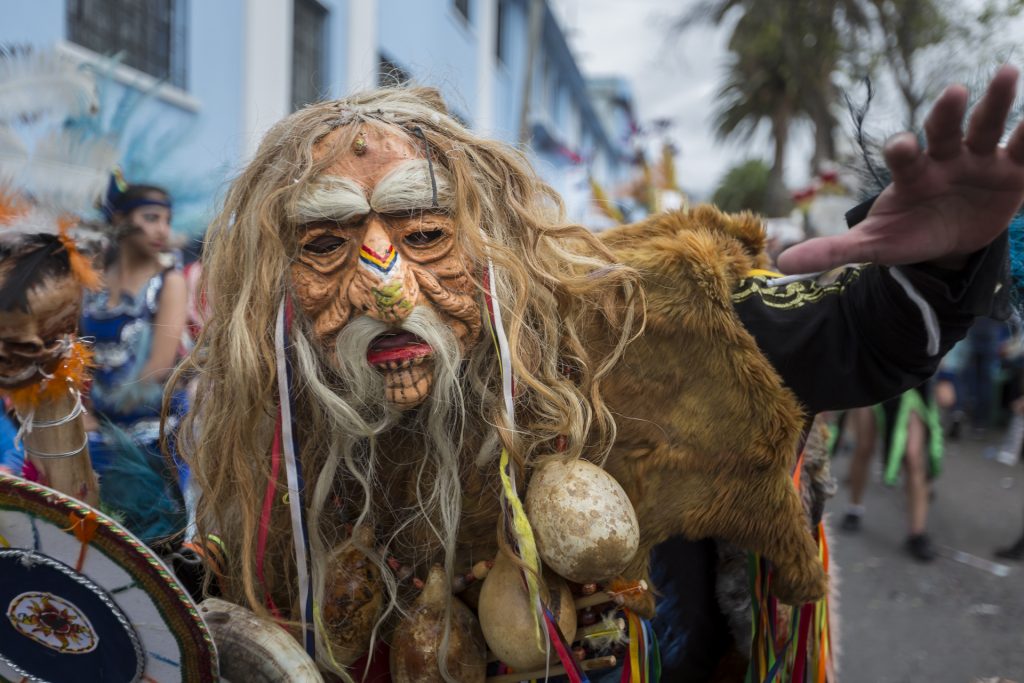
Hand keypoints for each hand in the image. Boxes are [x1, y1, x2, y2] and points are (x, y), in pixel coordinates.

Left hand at [778, 65, 1023, 272]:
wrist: (947, 243)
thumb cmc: (906, 234)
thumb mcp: (874, 245)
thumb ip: (833, 250)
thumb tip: (783, 263)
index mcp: (912, 174)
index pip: (903, 156)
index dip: (901, 150)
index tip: (901, 147)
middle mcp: (944, 158)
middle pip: (944, 130)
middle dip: (947, 112)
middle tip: (953, 91)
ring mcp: (979, 161)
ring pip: (987, 126)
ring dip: (997, 103)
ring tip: (1007, 73)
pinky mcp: (1012, 172)